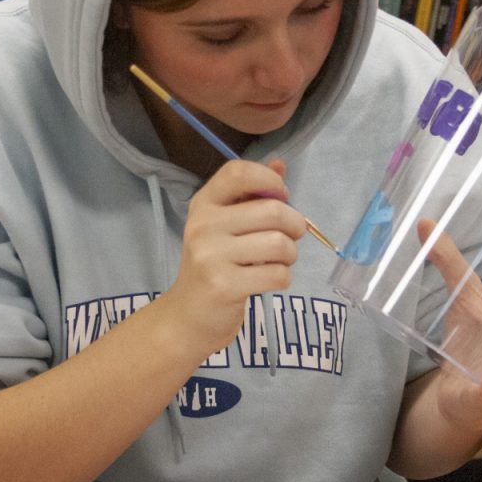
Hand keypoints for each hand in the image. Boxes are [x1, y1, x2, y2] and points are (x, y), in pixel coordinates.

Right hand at [159, 158, 305, 359]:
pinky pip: (277, 274)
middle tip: (290, 238)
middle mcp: (203, 225)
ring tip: (279, 261)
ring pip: (279, 244)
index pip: (239, 172)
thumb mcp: (225, 226)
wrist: (187, 316)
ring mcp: (211, 256)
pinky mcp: (224, 286)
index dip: (270, 180)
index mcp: (204, 204)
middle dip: (295, 225)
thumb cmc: (214, 266)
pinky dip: (283, 278)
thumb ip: (252, 195)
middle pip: (273, 210)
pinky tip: (268, 280)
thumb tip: (280, 164)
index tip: (281, 197)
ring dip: (290, 255)